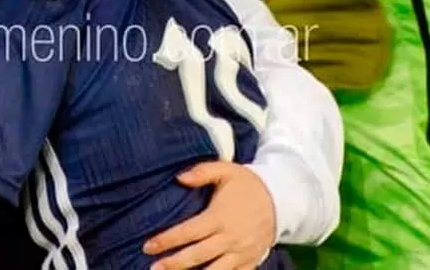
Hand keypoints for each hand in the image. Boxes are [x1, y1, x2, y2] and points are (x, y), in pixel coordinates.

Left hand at [144, 162, 276, 269]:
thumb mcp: (227, 170)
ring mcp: (241, 253)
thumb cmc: (248, 185)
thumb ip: (202, 171)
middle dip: (173, 264)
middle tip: (152, 268)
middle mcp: (230, 238)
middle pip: (197, 255)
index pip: (189, 232)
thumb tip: (179, 177)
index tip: (148, 246)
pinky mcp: (249, 262)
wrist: (281, 200)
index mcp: (220, 217)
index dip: (167, 240)